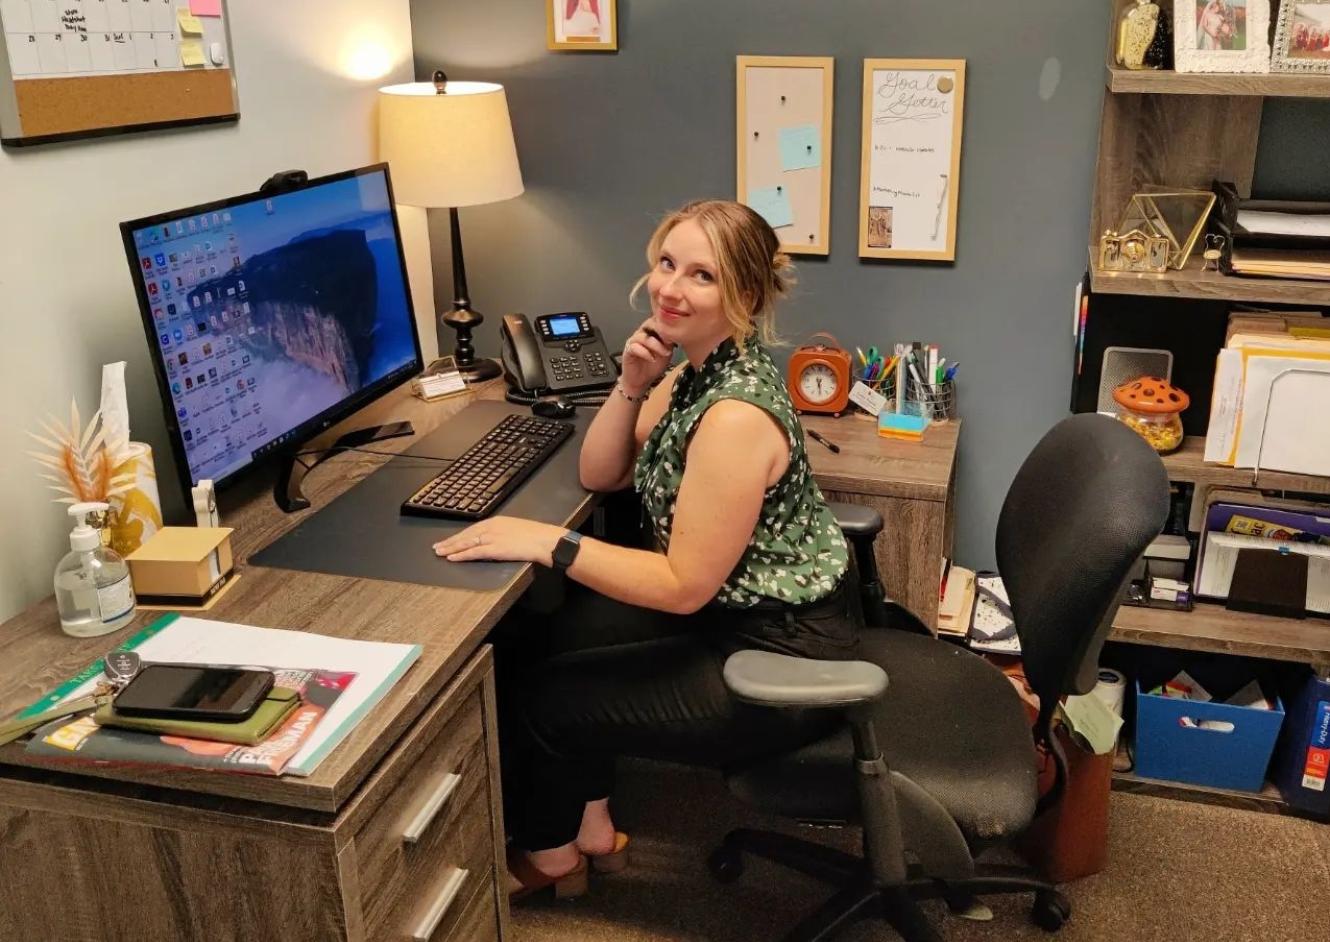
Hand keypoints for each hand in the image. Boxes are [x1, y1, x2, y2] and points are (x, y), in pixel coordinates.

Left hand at [433, 517, 566, 566]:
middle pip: (466, 534)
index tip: (450, 539)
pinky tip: (452, 558)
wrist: (545, 540)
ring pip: (466, 543)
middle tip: (437, 546)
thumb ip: (504, 533)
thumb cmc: (537, 536)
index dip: (459, 535)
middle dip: (451, 541)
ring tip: (440, 552)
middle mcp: (492, 527)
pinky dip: (461, 555)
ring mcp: (492, 537)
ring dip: (451, 548)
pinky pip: (474, 552)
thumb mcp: (517, 529)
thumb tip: (498, 540)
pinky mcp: (494, 548)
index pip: (473, 528)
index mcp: (497, 521)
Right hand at [620, 318, 674, 397]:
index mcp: (651, 331)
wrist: (641, 381)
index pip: (658, 320)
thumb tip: (678, 333)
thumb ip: (670, 342)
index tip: (677, 332)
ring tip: (665, 353)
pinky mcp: (628, 350)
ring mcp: (634, 341)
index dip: (667, 324)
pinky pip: (635, 347)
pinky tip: (652, 359)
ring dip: (656, 345)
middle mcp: (642, 333)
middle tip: (670, 341)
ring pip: (644, 336)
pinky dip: (645, 353)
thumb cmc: (653, 365)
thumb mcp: (667, 352)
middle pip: (649, 324)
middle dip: (661, 331)